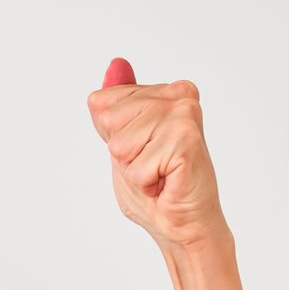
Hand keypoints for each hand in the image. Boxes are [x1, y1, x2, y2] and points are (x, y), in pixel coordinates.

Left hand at [86, 58, 227, 252]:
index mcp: (166, 92)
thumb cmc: (156, 188)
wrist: (182, 225)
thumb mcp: (123, 142)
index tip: (142, 151)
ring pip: (119, 144)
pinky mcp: (186, 140)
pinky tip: (167, 183)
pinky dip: (145, 183)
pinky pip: (136, 166)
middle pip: (108, 120)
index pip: (101, 104)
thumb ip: (116, 106)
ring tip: (160, 175)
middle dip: (122, 154)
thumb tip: (116, 64)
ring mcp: (185, 116)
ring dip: (134, 170)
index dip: (113, 139)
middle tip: (151, 166)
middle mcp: (179, 96)